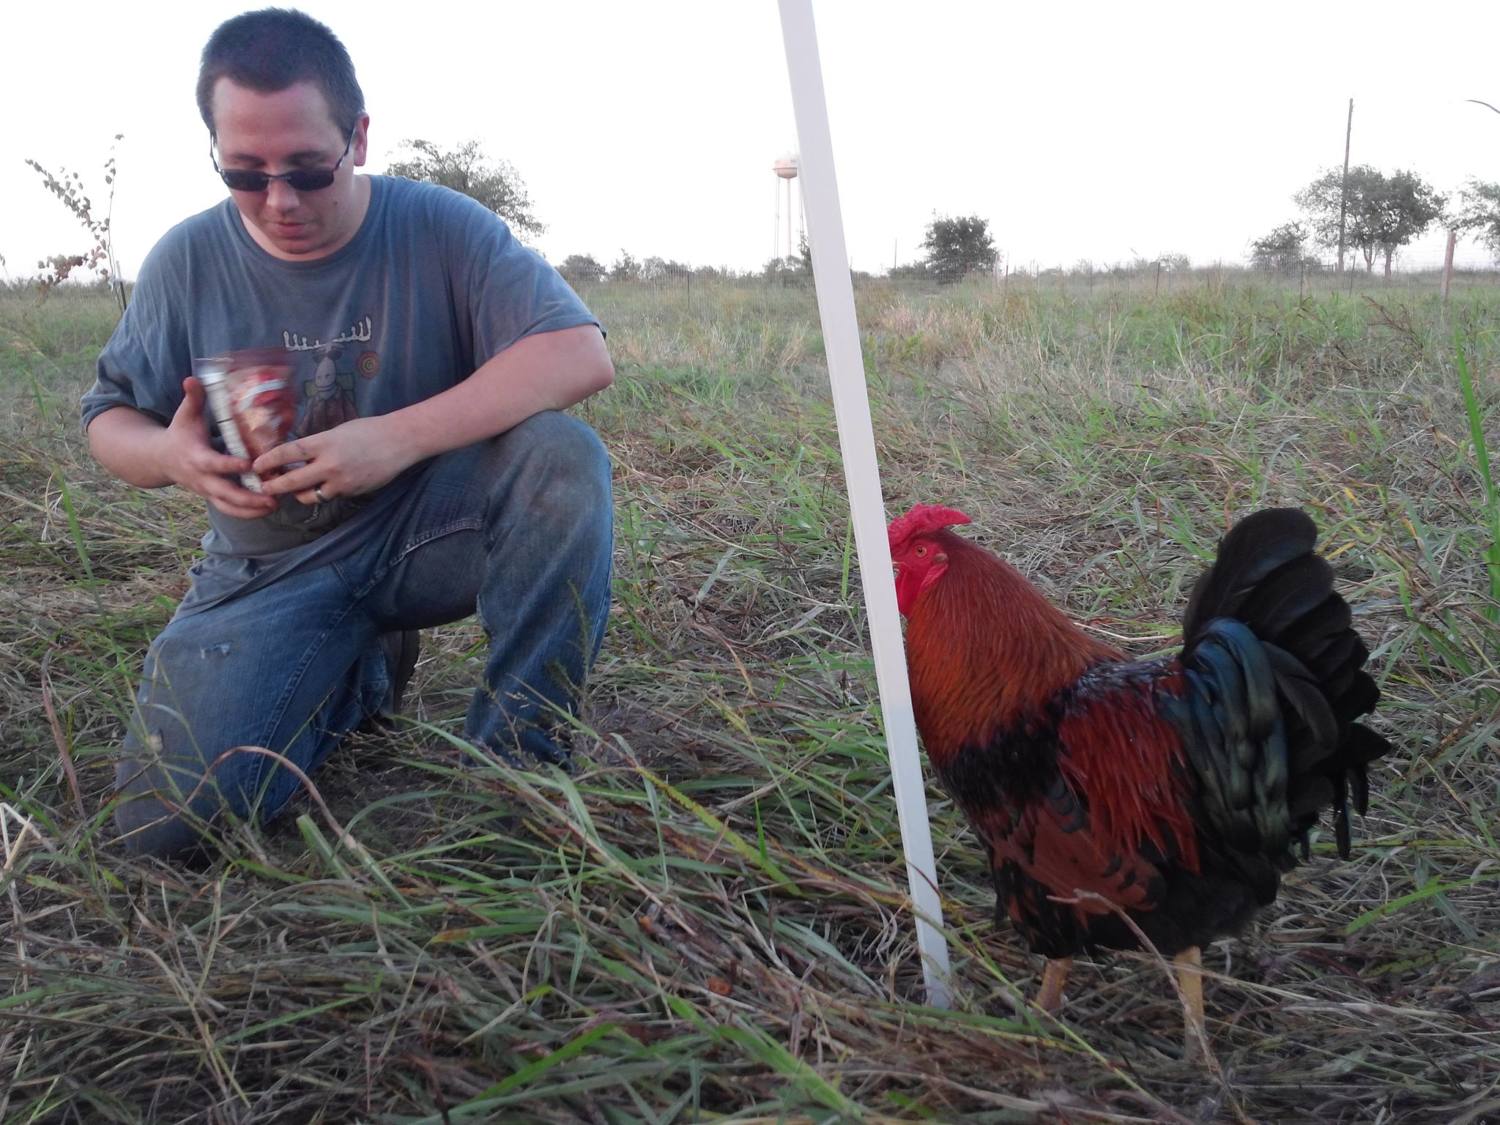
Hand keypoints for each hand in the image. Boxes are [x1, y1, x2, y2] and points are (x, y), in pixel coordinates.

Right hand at [160, 377, 277, 519]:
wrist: (161, 459)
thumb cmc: (179, 433)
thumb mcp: (185, 415)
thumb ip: (193, 398)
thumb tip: (192, 379)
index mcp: (195, 457)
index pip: (213, 463)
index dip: (230, 465)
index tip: (249, 464)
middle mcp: (201, 478)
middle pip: (224, 493)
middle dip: (247, 498)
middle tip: (271, 497)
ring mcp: (206, 491)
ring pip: (227, 506)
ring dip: (251, 510)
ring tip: (274, 506)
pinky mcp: (212, 497)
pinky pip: (229, 509)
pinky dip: (247, 512)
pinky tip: (268, 508)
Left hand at [254, 415, 416, 506]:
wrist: (400, 442)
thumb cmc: (369, 430)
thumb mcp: (338, 431)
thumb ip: (318, 445)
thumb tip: (297, 455)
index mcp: (324, 442)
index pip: (288, 453)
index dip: (269, 461)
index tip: (256, 466)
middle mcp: (330, 464)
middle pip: (293, 481)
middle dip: (275, 486)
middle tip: (264, 487)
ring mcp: (341, 481)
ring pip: (310, 496)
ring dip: (298, 494)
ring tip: (294, 490)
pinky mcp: (352, 492)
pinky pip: (330, 496)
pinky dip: (323, 492)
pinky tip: (323, 486)